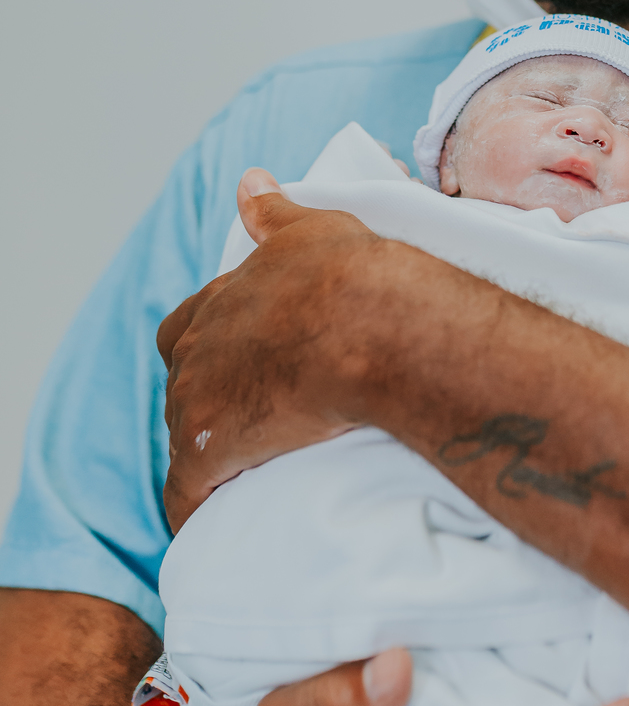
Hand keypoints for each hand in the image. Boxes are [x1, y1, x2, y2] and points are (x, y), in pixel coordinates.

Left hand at [159, 169, 385, 530]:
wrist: (369, 324)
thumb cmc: (351, 276)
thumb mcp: (312, 229)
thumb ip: (274, 212)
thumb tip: (250, 180)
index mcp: (222, 297)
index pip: (187, 328)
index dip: (212, 348)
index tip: (243, 365)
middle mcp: (198, 345)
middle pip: (184, 382)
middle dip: (210, 400)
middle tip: (255, 420)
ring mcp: (199, 398)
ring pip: (184, 434)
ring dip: (209, 450)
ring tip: (243, 474)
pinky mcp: (209, 449)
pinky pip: (185, 491)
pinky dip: (193, 507)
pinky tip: (205, 524)